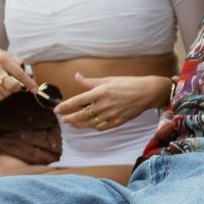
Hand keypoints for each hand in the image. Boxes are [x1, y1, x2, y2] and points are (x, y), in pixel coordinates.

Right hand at [0, 46, 38, 100]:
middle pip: (13, 85)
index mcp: (3, 58)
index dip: (29, 82)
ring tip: (6, 85)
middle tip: (17, 85)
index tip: (35, 89)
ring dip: (10, 91)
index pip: (19, 73)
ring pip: (6, 92)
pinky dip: (2, 95)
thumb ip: (16, 62)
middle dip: (18, 88)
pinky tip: (1, 89)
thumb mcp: (3, 54)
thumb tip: (29, 73)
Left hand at [53, 72, 168, 130]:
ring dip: (78, 124)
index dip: (65, 106)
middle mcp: (103, 105)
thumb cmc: (127, 83)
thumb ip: (90, 82)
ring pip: (89, 123)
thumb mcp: (108, 79)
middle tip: (63, 119)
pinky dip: (92, 126)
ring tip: (72, 123)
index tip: (56, 110)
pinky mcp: (117, 122)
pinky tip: (89, 124)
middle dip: (69, 118)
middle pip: (81, 115)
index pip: (77, 101)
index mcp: (100, 93)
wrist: (147, 93)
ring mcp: (110, 115)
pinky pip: (100, 127)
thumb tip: (76, 76)